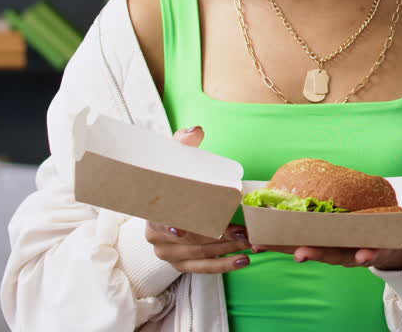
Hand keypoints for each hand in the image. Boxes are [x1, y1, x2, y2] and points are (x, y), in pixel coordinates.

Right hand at [144, 126, 252, 272]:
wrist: (166, 204)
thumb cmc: (174, 182)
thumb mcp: (174, 161)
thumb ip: (183, 144)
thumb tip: (195, 132)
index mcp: (151, 214)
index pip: (161, 222)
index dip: (172, 226)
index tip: (184, 228)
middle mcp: (156, 238)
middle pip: (188, 241)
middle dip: (216, 237)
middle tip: (243, 232)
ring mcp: (168, 254)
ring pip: (199, 255)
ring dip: (226, 250)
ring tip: (250, 244)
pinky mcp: (182, 264)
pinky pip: (203, 268)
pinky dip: (224, 266)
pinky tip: (243, 261)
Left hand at [254, 199, 401, 270]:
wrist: (397, 244)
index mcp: (374, 247)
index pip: (369, 252)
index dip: (366, 254)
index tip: (364, 255)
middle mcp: (351, 250)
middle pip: (333, 255)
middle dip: (317, 254)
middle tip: (300, 254)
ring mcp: (337, 245)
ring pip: (313, 248)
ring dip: (291, 247)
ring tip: (271, 245)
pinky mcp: (327, 238)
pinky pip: (305, 239)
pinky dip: (286, 240)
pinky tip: (266, 237)